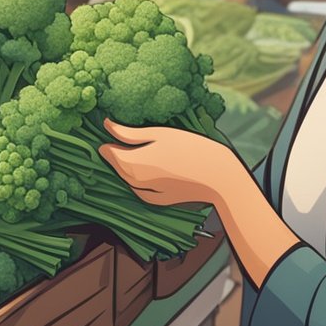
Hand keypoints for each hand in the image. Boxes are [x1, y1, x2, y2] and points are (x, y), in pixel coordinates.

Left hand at [97, 118, 244, 206]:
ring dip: (127, 166)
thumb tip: (106, 125)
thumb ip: (129, 133)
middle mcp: (135, 181)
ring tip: (139, 150)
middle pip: (116, 166)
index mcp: (132, 163)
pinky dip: (138, 181)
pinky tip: (147, 171)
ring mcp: (148, 193)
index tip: (113, 130)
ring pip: (127, 179)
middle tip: (124, 137)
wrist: (219, 176)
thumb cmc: (191, 149)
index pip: (107, 152)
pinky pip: (140, 191)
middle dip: (116, 153)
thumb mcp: (159, 134)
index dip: (108, 140)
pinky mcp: (160, 200)